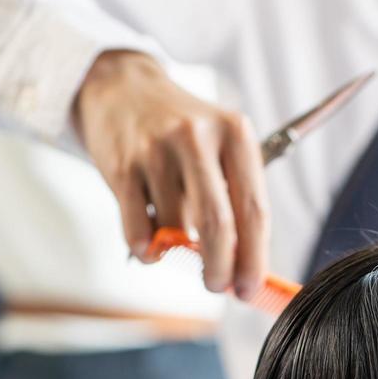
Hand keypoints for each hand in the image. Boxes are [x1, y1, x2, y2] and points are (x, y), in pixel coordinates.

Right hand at [73, 50, 269, 298]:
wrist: (124, 89)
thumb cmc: (183, 133)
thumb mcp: (221, 149)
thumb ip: (236, 202)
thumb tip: (245, 270)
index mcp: (235, 134)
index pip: (254, 209)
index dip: (255, 258)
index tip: (250, 288)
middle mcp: (198, 137)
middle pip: (219, 225)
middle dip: (220, 269)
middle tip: (217, 286)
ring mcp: (156, 149)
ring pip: (175, 230)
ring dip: (177, 250)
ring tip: (174, 235)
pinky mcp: (122, 165)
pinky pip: (138, 230)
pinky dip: (148, 250)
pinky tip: (151, 243)